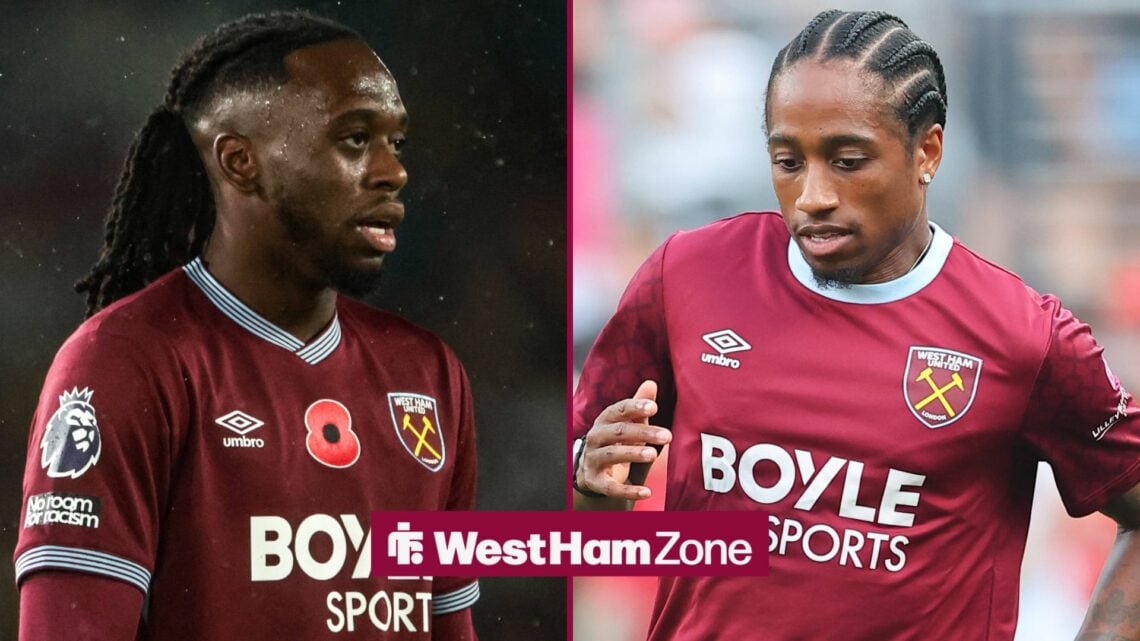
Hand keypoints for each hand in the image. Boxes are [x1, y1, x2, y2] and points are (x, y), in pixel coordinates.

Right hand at [576, 380, 671, 500]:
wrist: (592, 471)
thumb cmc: (615, 442)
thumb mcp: (626, 424)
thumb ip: (638, 407)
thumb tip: (651, 383)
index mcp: (605, 420)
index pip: (619, 410)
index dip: (635, 407)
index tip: (654, 407)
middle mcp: (596, 437)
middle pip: (618, 432)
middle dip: (643, 432)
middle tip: (666, 435)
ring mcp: (593, 459)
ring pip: (612, 455)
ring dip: (632, 454)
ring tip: (654, 454)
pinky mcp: (595, 481)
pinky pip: (611, 487)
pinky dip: (628, 490)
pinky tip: (647, 492)